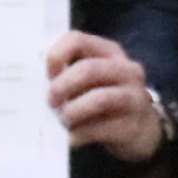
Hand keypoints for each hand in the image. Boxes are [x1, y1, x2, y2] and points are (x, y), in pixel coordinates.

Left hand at [45, 32, 166, 159]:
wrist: (142, 129)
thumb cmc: (107, 98)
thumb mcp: (93, 80)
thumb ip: (69, 75)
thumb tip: (35, 86)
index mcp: (109, 52)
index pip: (77, 40)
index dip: (56, 56)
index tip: (46, 75)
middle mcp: (125, 70)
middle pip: (88, 69)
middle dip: (62, 86)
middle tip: (50, 102)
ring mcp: (133, 97)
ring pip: (99, 99)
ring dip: (72, 111)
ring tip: (61, 119)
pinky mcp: (132, 126)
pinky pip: (101, 129)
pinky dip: (79, 134)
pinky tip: (68, 138)